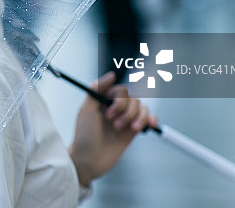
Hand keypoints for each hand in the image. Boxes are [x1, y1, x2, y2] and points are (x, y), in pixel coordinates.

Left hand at [68, 71, 156, 186]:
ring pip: (141, 107)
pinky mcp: (132, 131)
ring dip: (136, 117)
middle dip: (125, 111)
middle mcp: (114, 107)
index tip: (108, 112)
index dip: (118, 100)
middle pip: (132, 98)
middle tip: (113, 123)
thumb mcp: (86, 110)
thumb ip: (97, 89)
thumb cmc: (84, 136)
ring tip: (123, 129)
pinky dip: (150, 119)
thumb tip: (112, 75)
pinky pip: (148, 119)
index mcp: (103, 100)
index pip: (120, 90)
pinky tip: (148, 124)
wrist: (89, 161)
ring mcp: (124, 119)